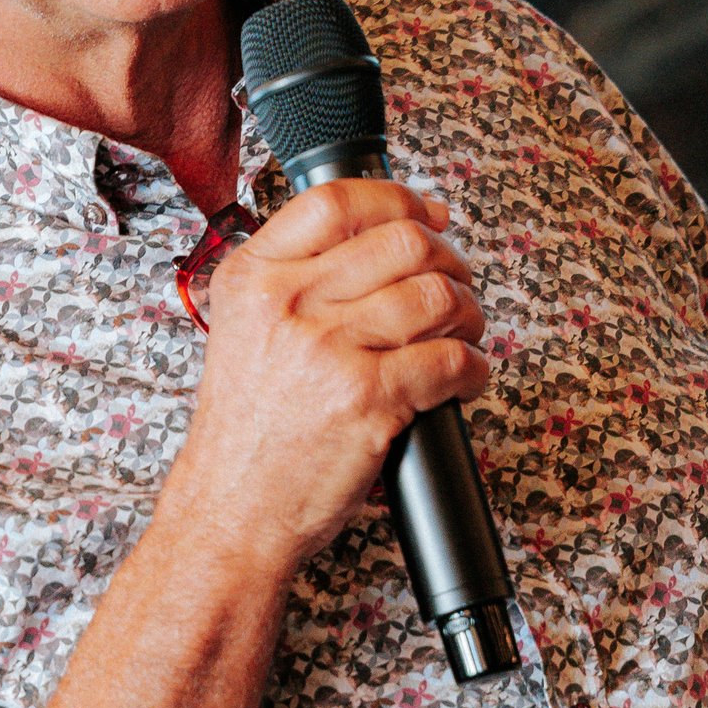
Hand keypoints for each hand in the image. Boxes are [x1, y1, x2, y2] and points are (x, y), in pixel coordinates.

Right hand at [162, 180, 488, 576]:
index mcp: (254, 277)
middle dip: (449, 260)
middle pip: (403, 240)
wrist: (232, 509)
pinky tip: (464, 378)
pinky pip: (452, 359)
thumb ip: (297, 276)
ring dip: (469, 313)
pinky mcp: (368, 399)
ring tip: (463, 333)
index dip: (398, 199)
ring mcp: (328, 350)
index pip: (336, 200)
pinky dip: (475, 368)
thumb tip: (394, 228)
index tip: (428, 215)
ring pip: (437, 295)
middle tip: (454, 286)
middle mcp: (287, 303)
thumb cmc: (247, 427)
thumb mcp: (245, 328)